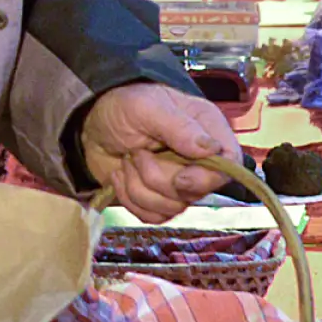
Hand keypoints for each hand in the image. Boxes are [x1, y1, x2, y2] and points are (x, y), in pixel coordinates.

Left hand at [80, 84, 241, 223]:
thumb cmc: (122, 105)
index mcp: (206, 129)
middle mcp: (198, 159)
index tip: (180, 176)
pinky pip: (153, 215)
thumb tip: (210, 149)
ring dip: (139, 187)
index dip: (207, 178)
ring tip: (127, 160)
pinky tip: (121, 176)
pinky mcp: (158, 198)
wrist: (91, 123)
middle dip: (157, 178)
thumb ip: (179, 126)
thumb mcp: (147, 107)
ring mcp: (178, 181)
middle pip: (196, 192)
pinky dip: (129, 199)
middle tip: (136, 153)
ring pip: (172, 207)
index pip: (229, 165)